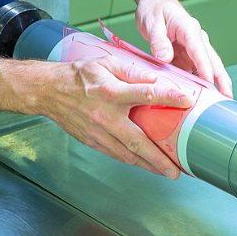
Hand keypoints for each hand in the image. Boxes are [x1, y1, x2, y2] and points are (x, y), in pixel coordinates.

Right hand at [37, 57, 192, 178]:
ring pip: (127, 154)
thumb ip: (131, 71)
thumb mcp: (105, 63)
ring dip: (148, 165)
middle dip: (158, 158)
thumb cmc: (78, 75)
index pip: (145, 94)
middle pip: (137, 140)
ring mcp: (97, 132)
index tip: (187, 101)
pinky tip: (143, 164)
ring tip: (166, 172)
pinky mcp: (91, 141)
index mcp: (111, 92)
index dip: (168, 97)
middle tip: (176, 169)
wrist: (48, 90)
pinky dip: (131, 161)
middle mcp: (105, 115)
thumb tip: (155, 79)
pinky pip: (115, 154)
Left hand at [135, 0, 233, 97]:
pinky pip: (193, 71)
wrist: (154, 3)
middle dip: (222, 80)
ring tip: (216, 104)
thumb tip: (165, 58)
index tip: (209, 83)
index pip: (200, 50)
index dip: (205, 68)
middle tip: (227, 97)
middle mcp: (196, 39)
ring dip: (212, 85)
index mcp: (189, 29)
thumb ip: (158, 41)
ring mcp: (193, 49)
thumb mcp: (152, 23)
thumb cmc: (155, 9)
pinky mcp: (187, 56)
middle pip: (212, 61)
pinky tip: (196, 97)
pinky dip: (196, 84)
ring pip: (206, 68)